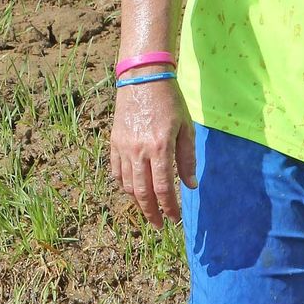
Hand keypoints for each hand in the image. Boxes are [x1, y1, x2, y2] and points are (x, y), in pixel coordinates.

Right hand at [109, 76, 196, 226]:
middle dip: (151, 212)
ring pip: (126, 184)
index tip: (175, 220)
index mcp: (159, 148)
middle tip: (160, 225)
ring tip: (147, 210)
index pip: (163, 188)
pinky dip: (122, 184)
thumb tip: (190, 185)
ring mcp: (123, 146)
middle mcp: (138, 150)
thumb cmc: (169, 101)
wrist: (141, 78)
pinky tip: (132, 190)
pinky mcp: (114, 141)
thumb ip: (187, 158)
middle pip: (142, 192)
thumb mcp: (186, 128)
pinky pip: (116, 170)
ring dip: (137, 201)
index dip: (168, 208)